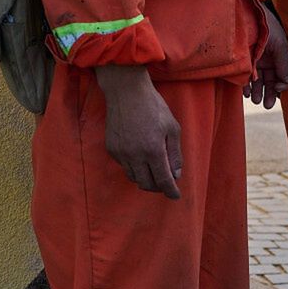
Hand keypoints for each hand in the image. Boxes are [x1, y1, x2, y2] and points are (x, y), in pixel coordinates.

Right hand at [94, 64, 182, 198]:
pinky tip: (139, 156)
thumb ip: (175, 153)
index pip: (163, 180)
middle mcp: (135, 155)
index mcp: (153, 150)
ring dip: (145, 178)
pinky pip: (124, 166)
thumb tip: (176, 175)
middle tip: (165, 183)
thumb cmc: (153, 106)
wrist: (126, 91)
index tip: (175, 196)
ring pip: (134, 177)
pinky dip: (134, 166)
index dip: (170, 191)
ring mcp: (121, 153)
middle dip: (157, 187)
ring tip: (153, 170)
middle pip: (146, 184)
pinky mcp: (111, 149)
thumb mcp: (172, 127)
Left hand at [245, 7, 287, 108]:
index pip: (282, 76)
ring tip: (255, 100)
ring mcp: (254, 59)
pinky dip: (247, 85)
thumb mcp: (280, 47)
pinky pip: (245, 76)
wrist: (247, 12)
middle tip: (265, 105)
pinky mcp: (242, 60)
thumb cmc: (266, 27)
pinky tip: (247, 92)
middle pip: (270, 80)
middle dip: (268, 93)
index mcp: (278, 55)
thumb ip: (284, 68)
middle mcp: (267, 58)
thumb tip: (281, 88)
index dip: (280, 86)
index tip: (276, 91)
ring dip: (257, 91)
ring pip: (257, 80)